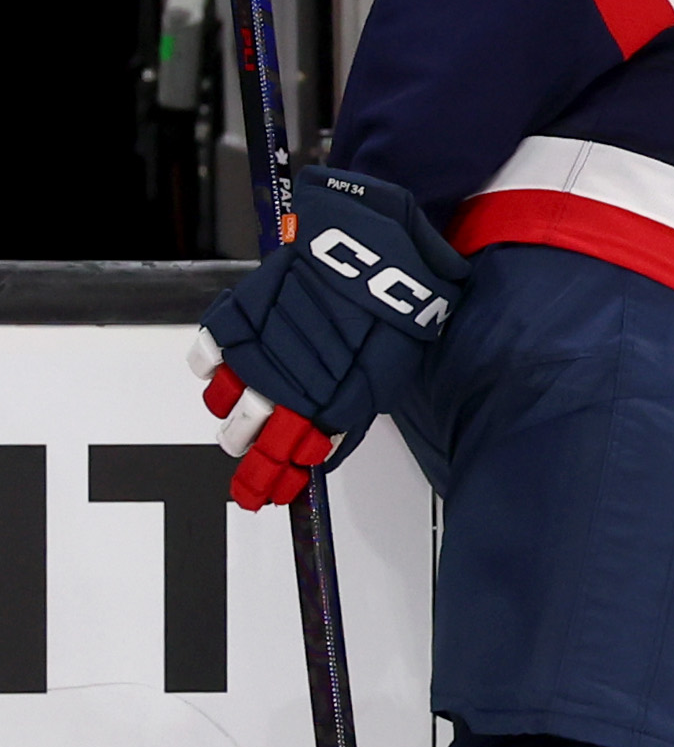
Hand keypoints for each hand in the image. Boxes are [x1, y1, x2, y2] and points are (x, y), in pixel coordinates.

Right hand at [193, 167, 462, 510]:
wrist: (377, 253)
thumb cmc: (395, 309)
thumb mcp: (389, 371)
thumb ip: (353, 406)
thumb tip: (324, 436)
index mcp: (332, 406)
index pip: (292, 457)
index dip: (276, 478)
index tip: (267, 493)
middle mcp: (288, 387)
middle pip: (248, 436)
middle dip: (248, 448)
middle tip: (250, 448)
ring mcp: (259, 354)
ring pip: (223, 402)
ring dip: (229, 410)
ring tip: (237, 407)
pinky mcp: (239, 319)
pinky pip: (205, 355)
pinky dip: (208, 365)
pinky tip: (221, 368)